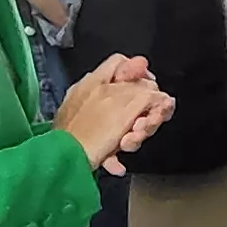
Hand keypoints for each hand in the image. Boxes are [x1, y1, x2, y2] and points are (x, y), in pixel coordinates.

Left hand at [58, 56, 175, 172]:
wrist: (65, 162)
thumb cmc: (89, 135)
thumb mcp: (126, 108)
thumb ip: (146, 95)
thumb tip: (160, 95)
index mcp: (98, 81)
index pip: (124, 63)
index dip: (143, 76)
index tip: (153, 95)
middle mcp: (91, 95)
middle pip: (130, 97)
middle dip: (143, 116)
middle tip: (141, 126)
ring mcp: (87, 117)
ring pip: (123, 122)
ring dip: (132, 137)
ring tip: (124, 144)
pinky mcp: (85, 138)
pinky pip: (110, 141)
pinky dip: (115, 150)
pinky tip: (115, 159)